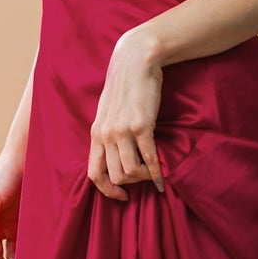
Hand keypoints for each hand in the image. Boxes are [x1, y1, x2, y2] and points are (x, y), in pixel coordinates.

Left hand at [88, 31, 165, 201]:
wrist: (135, 62)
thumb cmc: (125, 87)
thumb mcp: (108, 111)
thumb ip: (108, 133)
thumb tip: (114, 154)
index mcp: (96, 133)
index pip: (94, 173)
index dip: (107, 190)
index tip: (121, 196)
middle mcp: (106, 135)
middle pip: (115, 175)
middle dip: (131, 183)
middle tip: (143, 179)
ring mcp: (122, 131)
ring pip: (131, 171)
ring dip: (144, 178)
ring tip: (154, 174)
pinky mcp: (141, 126)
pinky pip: (149, 159)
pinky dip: (157, 174)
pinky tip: (164, 180)